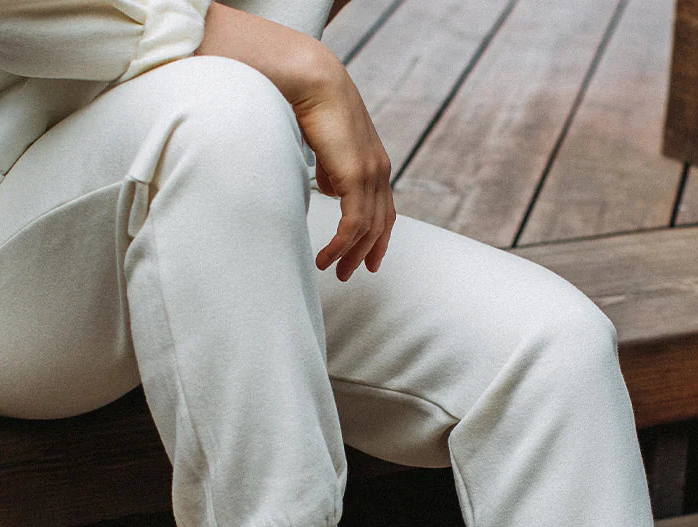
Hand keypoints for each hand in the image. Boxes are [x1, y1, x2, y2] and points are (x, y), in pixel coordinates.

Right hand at [291, 53, 394, 280]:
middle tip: (349, 274)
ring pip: (368, 229)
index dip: (378, 238)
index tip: (369, 260)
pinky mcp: (357, 177)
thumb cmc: (313, 106)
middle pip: (380, 225)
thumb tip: (330, 187)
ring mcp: (371, 174)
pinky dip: (340, 245)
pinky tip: (326, 257)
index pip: (385, 210)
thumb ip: (333, 169)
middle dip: (365, 254)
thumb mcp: (327, 146)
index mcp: (376, 163)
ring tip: (333, 271)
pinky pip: (353, 224)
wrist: (313, 80)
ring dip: (349, 254)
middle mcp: (380, 171)